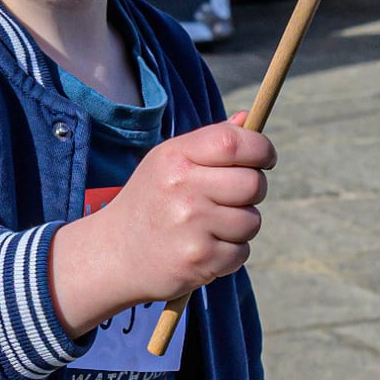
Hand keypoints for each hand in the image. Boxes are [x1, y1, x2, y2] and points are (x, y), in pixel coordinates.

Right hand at [48, 117, 272, 334]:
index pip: (233, 143)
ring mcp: (191, 226)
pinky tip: (204, 247)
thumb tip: (248, 119)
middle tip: (234, 197)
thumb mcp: (168, 163)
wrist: (114, 255)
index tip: (265, 158)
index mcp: (175, 158)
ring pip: (252, 221)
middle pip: (253, 184)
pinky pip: (242, 252)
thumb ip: (210, 142)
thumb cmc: (150, 202)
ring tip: (211, 226)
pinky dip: (230, 253)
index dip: (261, 148)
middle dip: (254, 190)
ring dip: (241, 225)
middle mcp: (182, 189)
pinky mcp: (200, 260)